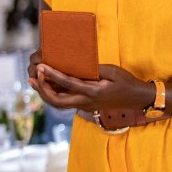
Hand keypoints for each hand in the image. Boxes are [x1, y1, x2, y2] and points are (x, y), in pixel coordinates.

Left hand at [32, 62, 152, 111]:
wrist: (136, 99)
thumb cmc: (126, 82)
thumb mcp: (112, 71)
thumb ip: (94, 69)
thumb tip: (78, 65)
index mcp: (93, 92)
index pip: (67, 83)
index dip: (52, 75)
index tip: (41, 66)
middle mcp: (86, 102)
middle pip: (56, 101)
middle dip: (42, 90)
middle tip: (34, 77)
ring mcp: (85, 106)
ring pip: (58, 104)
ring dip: (45, 93)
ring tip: (35, 81)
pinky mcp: (85, 106)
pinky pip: (65, 102)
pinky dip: (54, 95)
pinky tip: (48, 86)